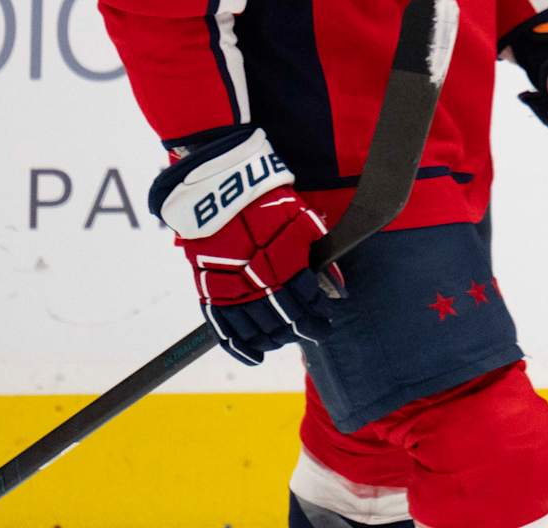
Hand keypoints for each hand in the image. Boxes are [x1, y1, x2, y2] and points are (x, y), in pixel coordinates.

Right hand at [148, 128, 340, 364]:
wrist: (223, 191)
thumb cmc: (270, 203)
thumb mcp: (304, 221)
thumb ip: (321, 257)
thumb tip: (338, 291)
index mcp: (282, 262)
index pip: (306, 302)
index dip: (318, 315)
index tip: (326, 318)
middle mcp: (256, 280)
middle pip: (283, 320)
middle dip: (304, 330)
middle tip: (316, 331)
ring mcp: (230, 288)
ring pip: (256, 329)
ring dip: (276, 339)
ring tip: (289, 338)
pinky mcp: (209, 291)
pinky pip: (224, 329)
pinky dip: (240, 348)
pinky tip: (255, 357)